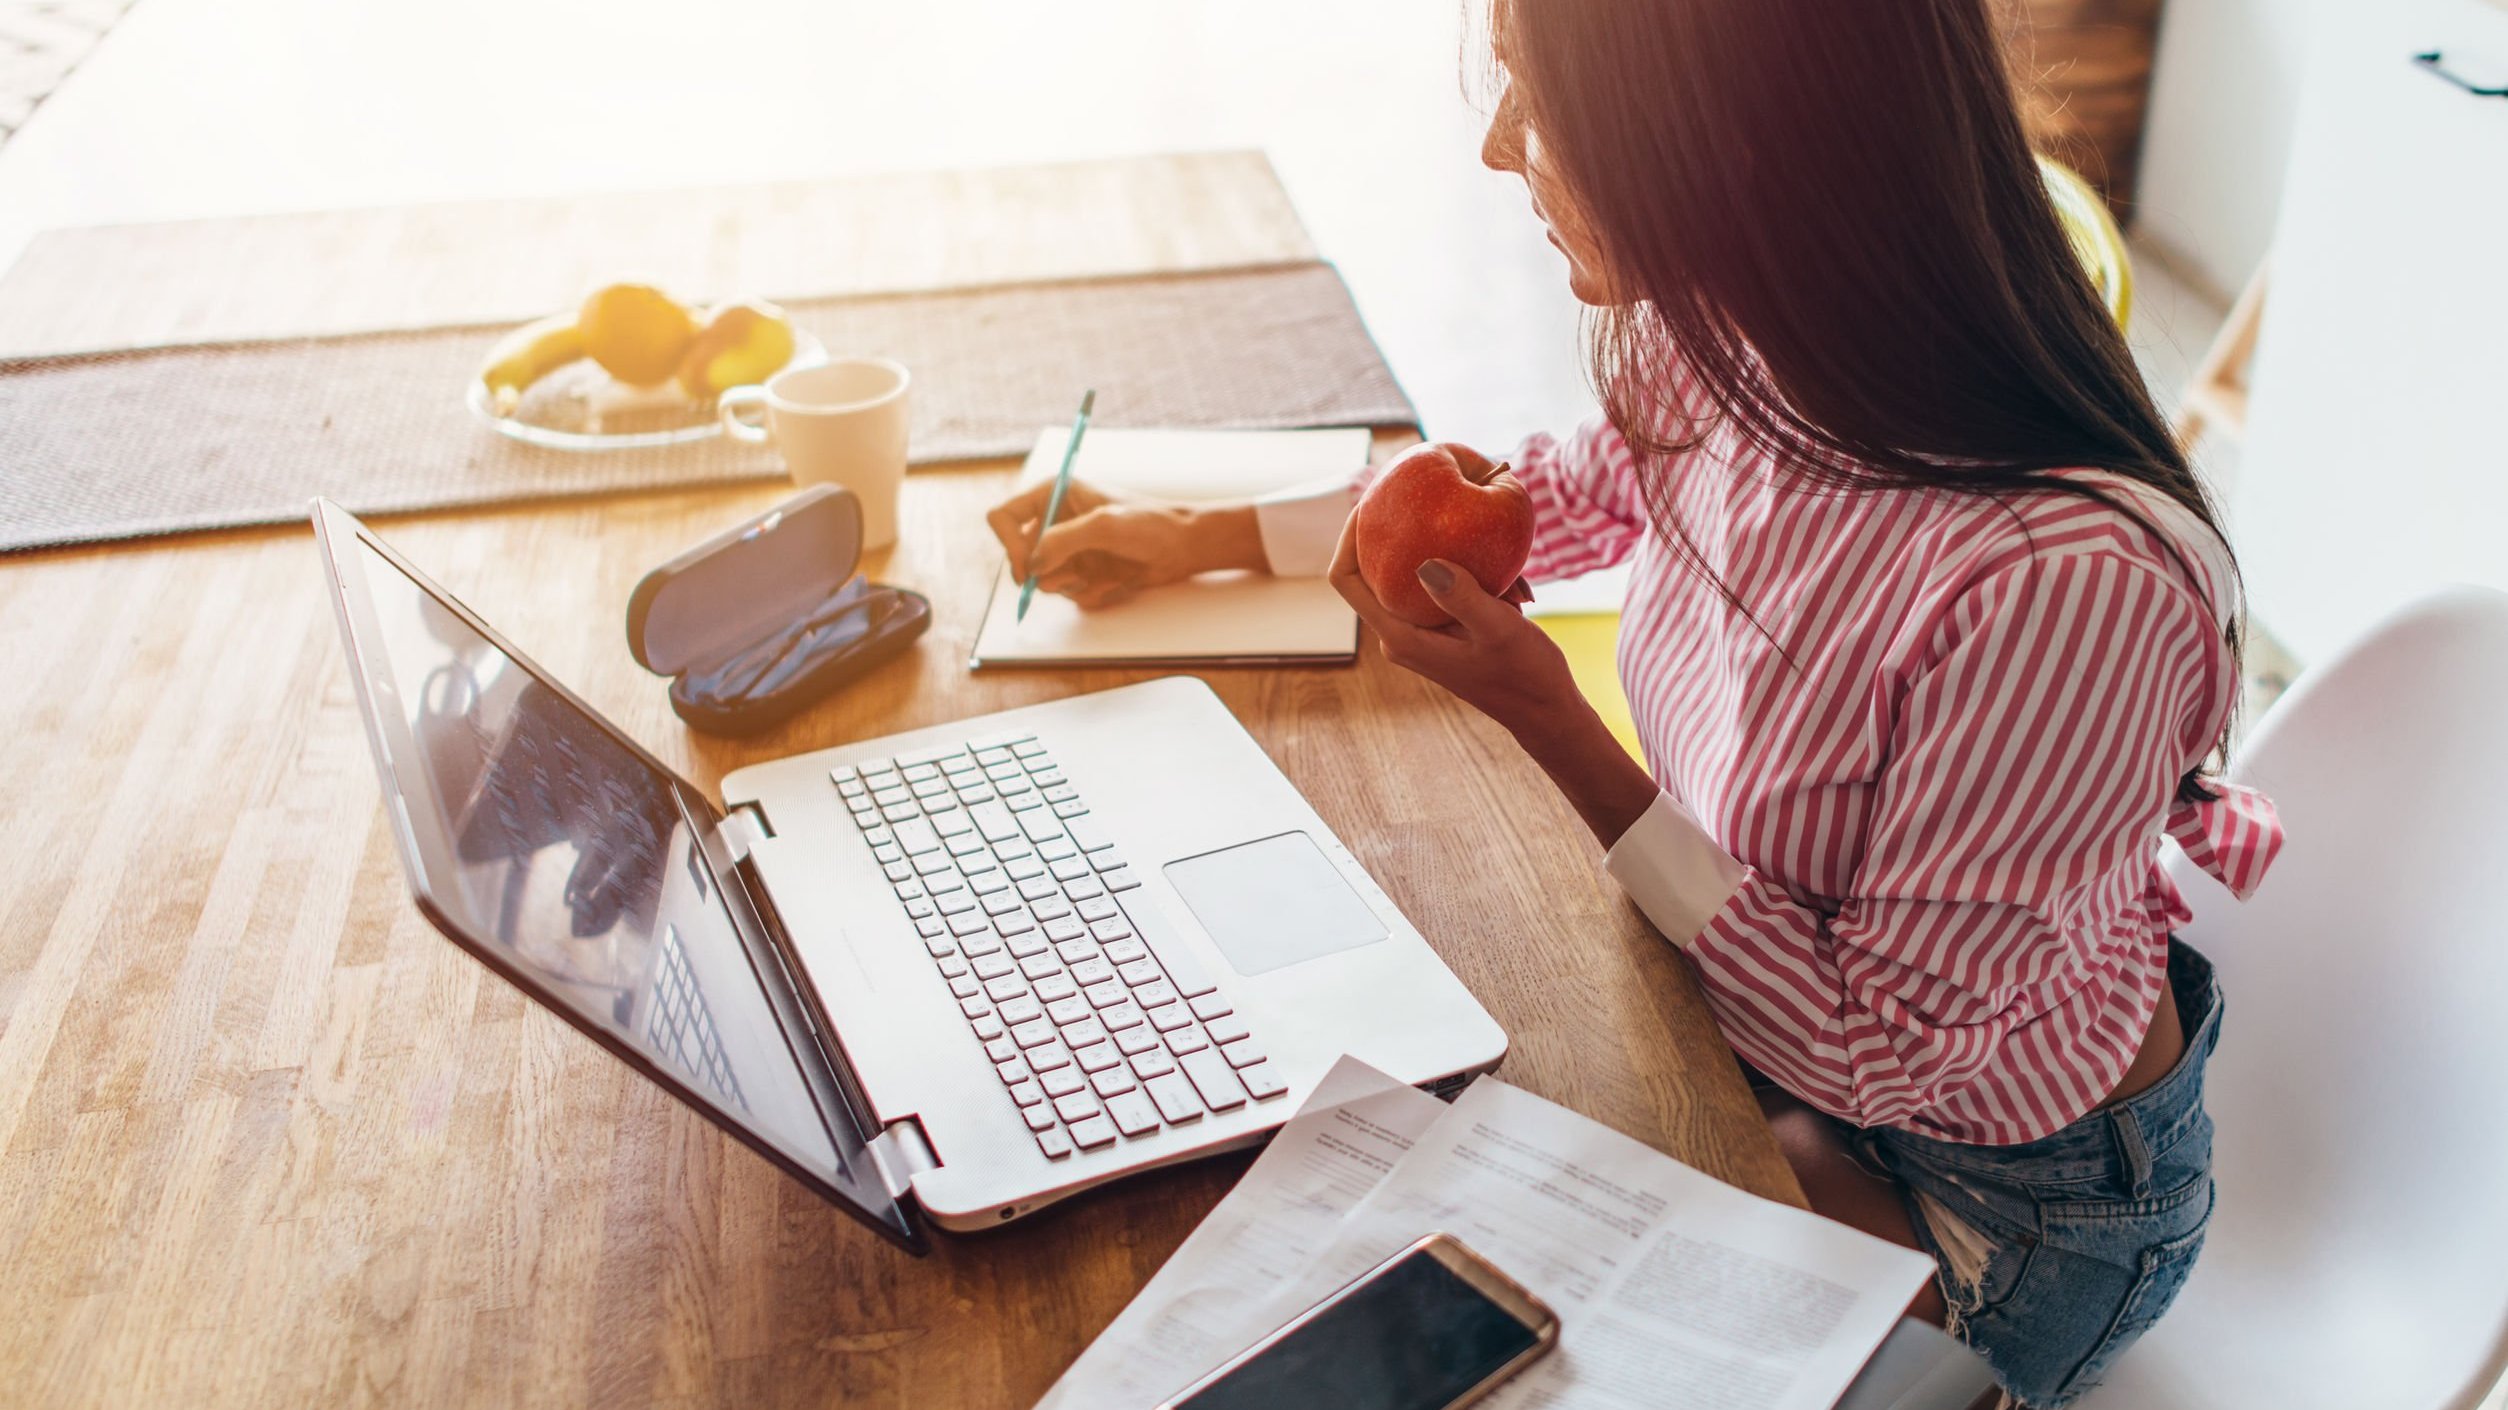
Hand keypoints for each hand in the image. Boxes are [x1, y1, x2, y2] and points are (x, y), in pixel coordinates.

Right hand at [984, 480, 1266, 609]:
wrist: (1183, 547)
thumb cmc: (1150, 524)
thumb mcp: (1104, 526)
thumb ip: (1062, 541)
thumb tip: (1031, 565)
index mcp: (1053, 494)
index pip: (1003, 518)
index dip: (1009, 545)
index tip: (1028, 567)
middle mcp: (1055, 521)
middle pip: (1019, 557)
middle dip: (1045, 573)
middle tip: (1071, 577)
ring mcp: (1067, 549)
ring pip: (1043, 580)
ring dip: (1069, 585)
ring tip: (1100, 576)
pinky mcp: (1082, 571)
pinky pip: (1067, 594)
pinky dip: (1087, 593)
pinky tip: (1113, 582)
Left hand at [1326, 514, 1567, 736]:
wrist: (1545, 710)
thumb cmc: (1525, 676)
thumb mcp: (1500, 629)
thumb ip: (1463, 597)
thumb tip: (1425, 563)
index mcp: (1400, 636)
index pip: (1346, 579)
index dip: (1349, 536)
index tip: (1372, 500)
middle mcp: (1401, 631)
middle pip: (1373, 567)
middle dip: (1397, 529)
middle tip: (1424, 493)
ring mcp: (1421, 628)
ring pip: (1416, 573)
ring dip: (1453, 555)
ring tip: (1500, 557)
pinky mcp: (1444, 624)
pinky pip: (1445, 583)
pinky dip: (1473, 572)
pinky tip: (1517, 585)